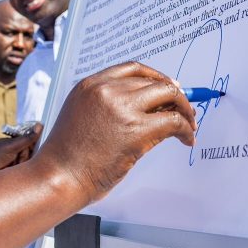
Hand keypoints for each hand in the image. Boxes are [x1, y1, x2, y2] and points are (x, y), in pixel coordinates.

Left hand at [0, 128, 40, 177]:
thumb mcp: (11, 146)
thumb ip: (27, 138)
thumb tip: (40, 125)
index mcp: (17, 142)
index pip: (33, 143)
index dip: (33, 147)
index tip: (28, 150)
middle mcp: (18, 151)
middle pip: (33, 155)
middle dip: (26, 158)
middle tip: (15, 159)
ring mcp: (16, 162)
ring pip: (29, 165)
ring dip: (22, 166)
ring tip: (11, 165)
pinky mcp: (14, 172)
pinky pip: (24, 173)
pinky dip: (20, 173)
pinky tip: (13, 171)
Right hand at [33, 61, 194, 203]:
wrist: (58, 177)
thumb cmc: (66, 157)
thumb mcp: (82, 117)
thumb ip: (108, 106)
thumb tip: (149, 109)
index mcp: (90, 85)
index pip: (133, 69)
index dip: (156, 77)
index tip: (169, 87)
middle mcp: (106, 90)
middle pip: (154, 81)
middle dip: (175, 94)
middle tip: (185, 109)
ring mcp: (122, 108)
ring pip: (170, 95)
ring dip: (185, 110)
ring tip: (190, 126)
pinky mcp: (137, 130)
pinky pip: (175, 122)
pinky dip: (186, 130)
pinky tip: (187, 139)